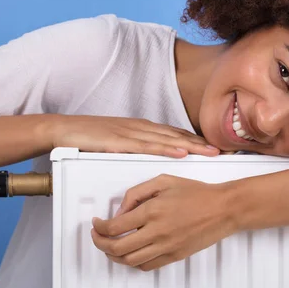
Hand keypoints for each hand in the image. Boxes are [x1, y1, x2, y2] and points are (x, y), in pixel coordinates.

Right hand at [51, 115, 218, 157]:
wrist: (64, 129)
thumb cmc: (89, 138)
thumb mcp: (118, 142)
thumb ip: (136, 149)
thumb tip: (152, 159)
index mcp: (142, 129)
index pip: (175, 135)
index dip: (196, 142)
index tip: (215, 149)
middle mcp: (141, 128)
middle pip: (177, 136)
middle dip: (202, 143)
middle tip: (224, 151)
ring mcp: (131, 133)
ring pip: (168, 139)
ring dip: (192, 146)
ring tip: (211, 152)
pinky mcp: (120, 141)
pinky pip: (147, 146)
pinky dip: (166, 149)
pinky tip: (180, 152)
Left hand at [90, 174, 236, 270]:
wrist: (223, 208)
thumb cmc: (196, 192)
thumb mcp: (163, 181)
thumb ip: (137, 193)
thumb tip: (121, 210)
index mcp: (152, 210)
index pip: (115, 227)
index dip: (99, 228)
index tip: (96, 223)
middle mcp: (157, 231)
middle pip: (117, 247)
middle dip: (100, 243)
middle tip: (97, 236)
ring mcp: (166, 246)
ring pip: (129, 260)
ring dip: (113, 255)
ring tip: (109, 246)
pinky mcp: (174, 256)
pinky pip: (146, 266)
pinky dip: (132, 262)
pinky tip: (130, 253)